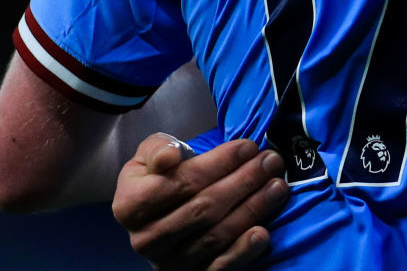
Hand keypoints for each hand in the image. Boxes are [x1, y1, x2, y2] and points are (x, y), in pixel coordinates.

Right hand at [113, 134, 287, 270]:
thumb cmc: (159, 176)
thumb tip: (169, 158)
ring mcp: (168, 262)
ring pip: (216, 235)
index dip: (218, 164)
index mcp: (129, 206)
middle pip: (202, 209)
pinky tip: (263, 233)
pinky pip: (220, 266)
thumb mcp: (150, 154)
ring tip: (278, 186)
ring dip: (252, 209)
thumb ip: (158, 149)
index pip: (180, 183)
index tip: (249, 146)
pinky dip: (243, 251)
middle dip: (243, 182)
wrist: (157, 213)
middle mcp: (145, 239)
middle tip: (271, 162)